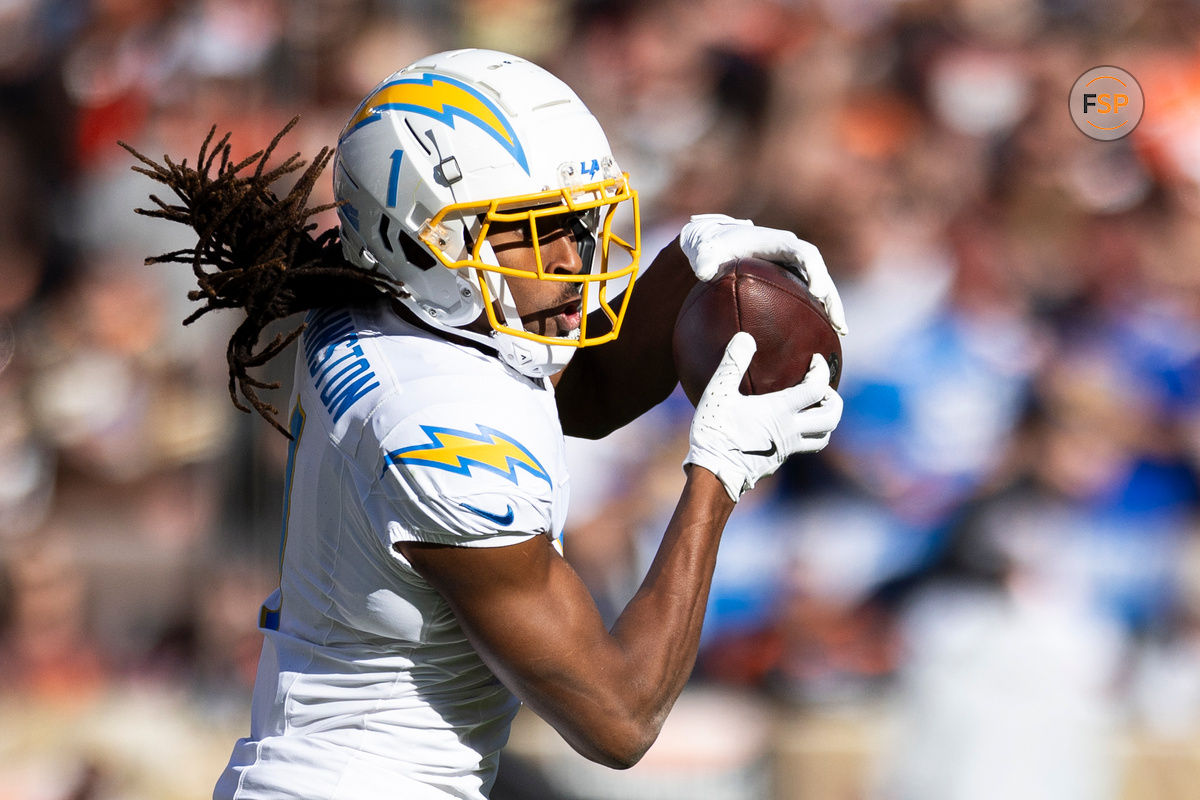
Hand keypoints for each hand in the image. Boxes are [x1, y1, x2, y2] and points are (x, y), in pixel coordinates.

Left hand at [678, 214, 848, 334]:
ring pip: (820, 287)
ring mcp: (793, 268)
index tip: (817, 292)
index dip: (814, 271)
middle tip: (838, 324)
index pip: (805, 254)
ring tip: (839, 333)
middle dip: (831, 298)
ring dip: (831, 308)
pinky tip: (822, 335)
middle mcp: (792, 254)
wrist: (715, 246)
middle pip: (821, 274)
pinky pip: (808, 296)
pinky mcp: (790, 280)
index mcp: (778, 243)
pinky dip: (817, 313)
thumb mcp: (705, 251)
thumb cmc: (712, 247)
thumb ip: (705, 260)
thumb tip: (704, 273)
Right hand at [684, 332, 842, 501]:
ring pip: (823, 437)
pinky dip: (807, 434)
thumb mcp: (718, 393)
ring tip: (813, 408)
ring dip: (825, 421)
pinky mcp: (778, 460)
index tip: (816, 360)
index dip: (821, 371)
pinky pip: (803, 446)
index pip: (816, 389)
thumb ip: (732, 364)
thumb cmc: (715, 433)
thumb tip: (745, 337)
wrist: (713, 475)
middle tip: (823, 387)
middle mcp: (791, 431)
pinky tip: (788, 427)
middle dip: (834, 400)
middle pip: (831, 417)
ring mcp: (787, 449)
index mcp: (780, 411)